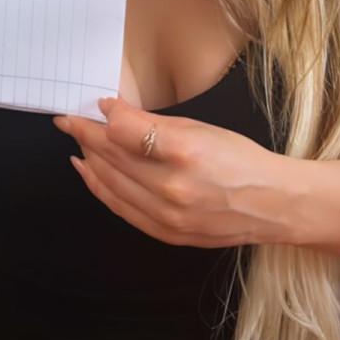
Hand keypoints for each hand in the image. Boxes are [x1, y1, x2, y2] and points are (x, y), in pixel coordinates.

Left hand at [54, 96, 294, 249]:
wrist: (270, 204)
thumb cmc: (238, 159)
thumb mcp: (199, 128)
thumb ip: (152, 122)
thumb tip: (113, 111)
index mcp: (183, 153)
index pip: (123, 131)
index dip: (101, 116)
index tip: (91, 105)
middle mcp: (172, 188)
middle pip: (112, 158)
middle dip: (86, 136)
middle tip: (70, 121)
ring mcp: (167, 217)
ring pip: (111, 184)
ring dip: (88, 160)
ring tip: (77, 142)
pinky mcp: (166, 235)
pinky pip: (121, 209)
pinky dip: (100, 188)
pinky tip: (89, 172)